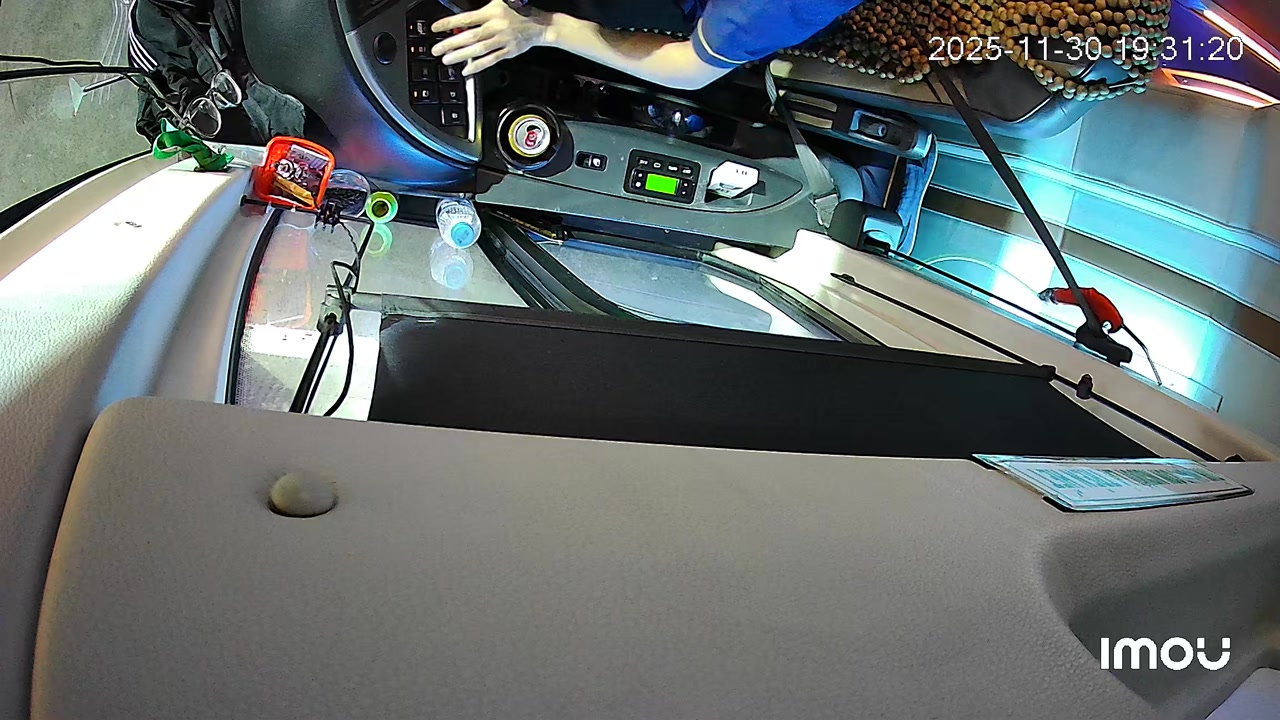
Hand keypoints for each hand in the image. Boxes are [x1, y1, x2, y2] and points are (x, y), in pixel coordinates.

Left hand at [430, 0, 550, 75]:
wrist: (539, 25)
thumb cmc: (517, 12)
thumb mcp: (499, 2)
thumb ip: (481, 10)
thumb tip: (462, 17)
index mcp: (492, 12)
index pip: (466, 18)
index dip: (449, 23)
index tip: (436, 28)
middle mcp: (496, 26)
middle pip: (470, 36)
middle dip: (451, 44)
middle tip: (437, 49)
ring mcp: (503, 40)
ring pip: (479, 50)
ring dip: (461, 55)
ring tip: (447, 59)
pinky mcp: (508, 52)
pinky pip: (491, 60)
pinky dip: (478, 66)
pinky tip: (466, 70)